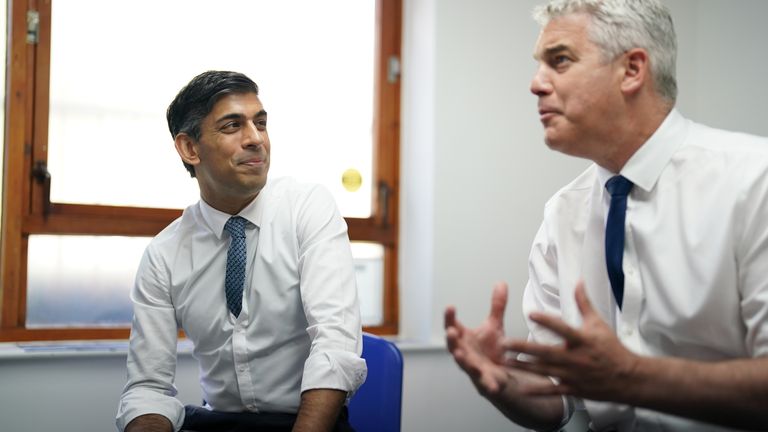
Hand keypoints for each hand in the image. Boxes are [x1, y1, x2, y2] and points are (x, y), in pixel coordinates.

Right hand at [444, 282, 511, 396]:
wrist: (501, 374)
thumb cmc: (491, 349)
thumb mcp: (494, 325)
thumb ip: (496, 306)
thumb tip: (501, 283)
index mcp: (464, 338)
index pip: (452, 325)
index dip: (449, 317)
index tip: (450, 307)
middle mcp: (464, 352)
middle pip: (454, 345)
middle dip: (451, 339)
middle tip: (451, 331)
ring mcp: (473, 367)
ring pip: (464, 364)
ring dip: (461, 359)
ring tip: (459, 354)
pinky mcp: (484, 381)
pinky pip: (485, 383)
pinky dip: (488, 384)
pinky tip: (494, 386)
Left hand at [504, 280, 638, 401]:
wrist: (627, 378)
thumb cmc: (611, 348)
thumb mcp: (598, 323)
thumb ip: (583, 303)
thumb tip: (578, 281)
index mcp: (583, 340)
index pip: (562, 328)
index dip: (547, 320)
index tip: (531, 313)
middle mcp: (576, 358)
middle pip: (546, 352)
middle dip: (524, 347)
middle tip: (503, 342)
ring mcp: (573, 375)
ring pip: (544, 371)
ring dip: (523, 366)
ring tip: (504, 361)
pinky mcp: (573, 388)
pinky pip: (552, 390)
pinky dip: (536, 391)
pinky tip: (520, 388)